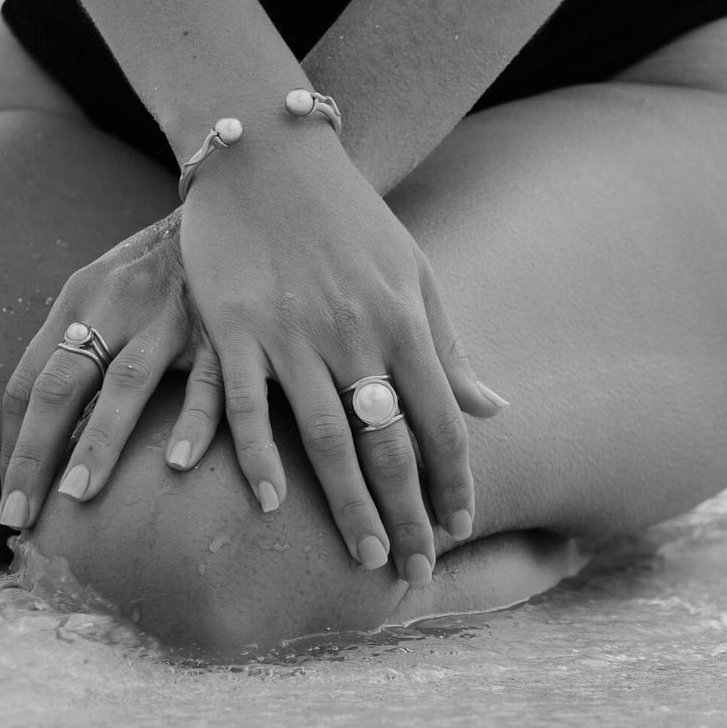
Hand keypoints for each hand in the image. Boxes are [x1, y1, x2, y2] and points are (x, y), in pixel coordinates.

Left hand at [0, 206, 222, 529]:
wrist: (232, 200)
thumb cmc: (167, 260)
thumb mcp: (115, 284)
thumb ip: (89, 337)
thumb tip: (66, 422)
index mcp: (81, 297)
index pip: (29, 380)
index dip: (13, 443)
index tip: (10, 494)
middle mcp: (115, 305)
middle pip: (60, 385)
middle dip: (33, 454)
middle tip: (18, 517)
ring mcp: (168, 314)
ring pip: (123, 383)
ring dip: (98, 443)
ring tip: (77, 497)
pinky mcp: (221, 324)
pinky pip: (208, 378)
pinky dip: (192, 421)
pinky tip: (177, 462)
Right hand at [176, 129, 506, 585]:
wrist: (270, 154)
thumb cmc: (350, 217)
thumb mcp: (412, 271)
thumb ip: (446, 345)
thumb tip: (495, 407)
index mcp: (401, 318)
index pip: (440, 420)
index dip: (454, 480)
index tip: (460, 526)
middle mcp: (352, 331)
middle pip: (387, 443)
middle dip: (408, 515)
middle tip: (416, 573)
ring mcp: (288, 330)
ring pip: (322, 439)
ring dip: (347, 507)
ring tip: (366, 560)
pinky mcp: (231, 324)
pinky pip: (242, 405)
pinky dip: (254, 458)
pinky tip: (269, 503)